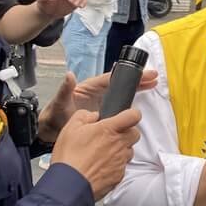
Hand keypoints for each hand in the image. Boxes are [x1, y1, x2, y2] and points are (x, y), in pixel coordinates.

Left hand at [37, 69, 156, 140]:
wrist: (51, 132)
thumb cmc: (54, 116)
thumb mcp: (59, 103)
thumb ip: (65, 90)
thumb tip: (69, 76)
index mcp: (90, 87)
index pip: (112, 79)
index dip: (127, 76)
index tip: (141, 73)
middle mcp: (97, 93)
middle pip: (121, 84)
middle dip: (137, 80)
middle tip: (154, 77)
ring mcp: (101, 103)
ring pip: (122, 94)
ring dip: (136, 89)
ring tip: (152, 85)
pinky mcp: (103, 114)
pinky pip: (119, 107)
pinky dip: (130, 105)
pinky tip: (140, 106)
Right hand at [50, 107, 141, 199]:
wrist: (68, 185)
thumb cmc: (69, 156)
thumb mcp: (70, 128)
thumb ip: (84, 116)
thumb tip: (93, 115)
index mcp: (110, 129)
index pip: (134, 115)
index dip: (131, 114)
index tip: (125, 117)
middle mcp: (119, 144)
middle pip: (135, 134)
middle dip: (126, 134)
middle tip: (110, 137)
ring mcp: (120, 161)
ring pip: (129, 151)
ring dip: (120, 151)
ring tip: (102, 154)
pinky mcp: (119, 176)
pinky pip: (122, 167)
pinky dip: (114, 166)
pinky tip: (100, 167)